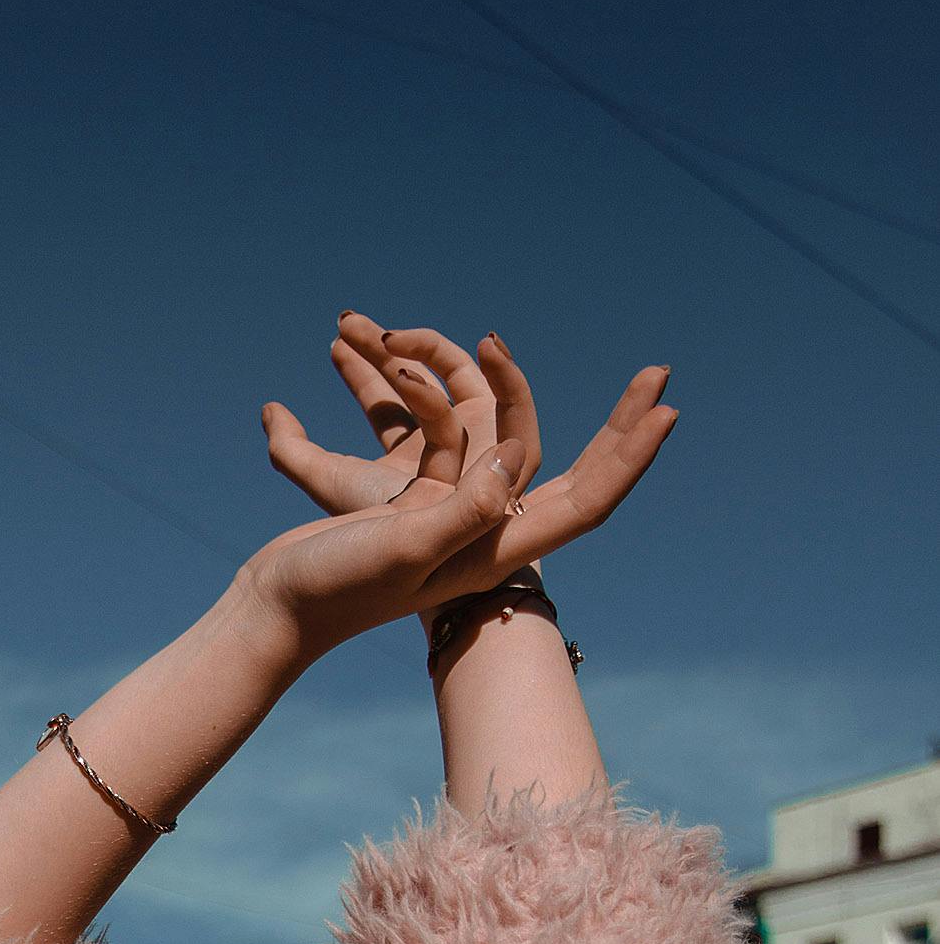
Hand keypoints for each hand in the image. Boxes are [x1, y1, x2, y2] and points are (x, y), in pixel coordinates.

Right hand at [253, 315, 675, 640]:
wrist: (279, 605)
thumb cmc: (336, 589)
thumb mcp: (402, 548)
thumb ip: (461, 512)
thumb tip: (510, 464)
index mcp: (497, 547)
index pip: (585, 501)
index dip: (627, 458)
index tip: (665, 412)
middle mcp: (488, 528)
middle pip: (569, 469)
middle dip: (612, 424)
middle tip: (658, 376)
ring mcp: (454, 511)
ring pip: (496, 435)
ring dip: (484, 383)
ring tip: (469, 338)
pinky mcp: (416, 495)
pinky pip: (441, 430)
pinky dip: (426, 393)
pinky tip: (405, 359)